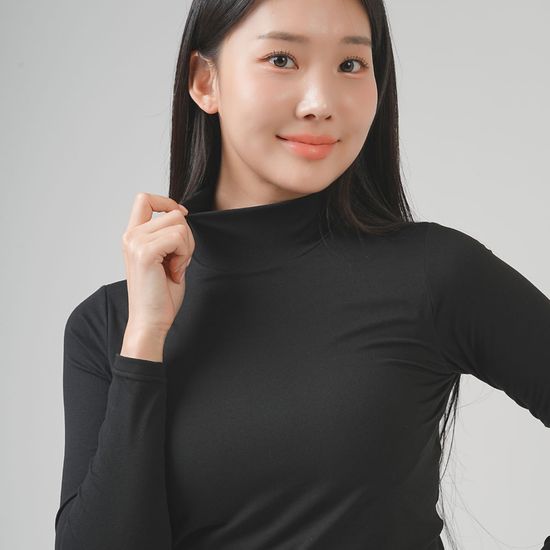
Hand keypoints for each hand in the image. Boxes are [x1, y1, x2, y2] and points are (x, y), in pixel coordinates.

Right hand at [121, 192, 194, 334]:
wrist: (151, 322)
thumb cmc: (160, 295)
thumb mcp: (164, 258)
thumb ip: (168, 237)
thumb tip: (182, 215)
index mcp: (132, 236)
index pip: (144, 198)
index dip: (167, 202)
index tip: (182, 216)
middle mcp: (131, 236)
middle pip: (173, 214)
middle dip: (187, 238)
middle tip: (178, 262)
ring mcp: (136, 243)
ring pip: (179, 225)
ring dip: (186, 248)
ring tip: (174, 269)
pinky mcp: (145, 253)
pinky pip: (179, 238)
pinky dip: (184, 256)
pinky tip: (174, 273)